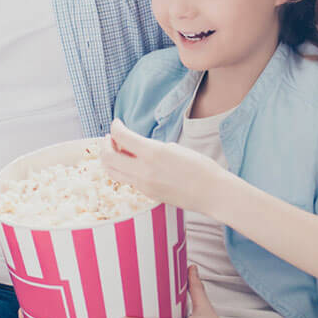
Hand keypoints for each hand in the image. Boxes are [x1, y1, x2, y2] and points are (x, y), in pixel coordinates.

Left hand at [101, 120, 228, 216]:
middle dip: (105, 144)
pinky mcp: (147, 194)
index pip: (121, 136)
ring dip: (109, 159)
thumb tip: (134, 147)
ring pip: (113, 172)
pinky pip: (127, 180)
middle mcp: (143, 170)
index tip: (116, 123)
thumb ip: (150, 147)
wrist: (212, 192)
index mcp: (152, 153)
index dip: (115, 127)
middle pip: (108, 157)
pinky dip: (122, 169)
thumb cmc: (200, 167)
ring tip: (114, 150)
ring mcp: (143, 185)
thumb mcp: (174, 148)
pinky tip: (129, 163)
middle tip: (109, 137)